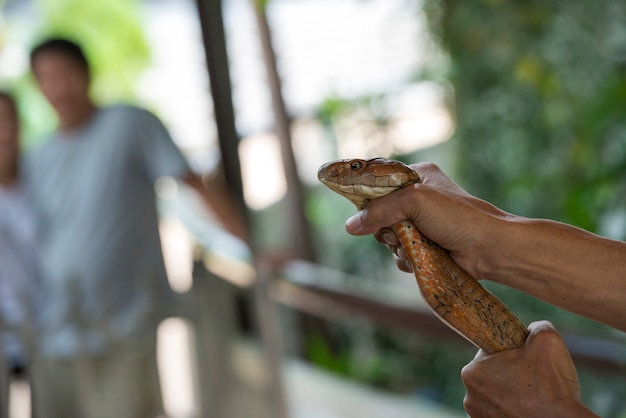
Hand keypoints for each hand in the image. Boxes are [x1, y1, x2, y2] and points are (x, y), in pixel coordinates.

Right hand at [344, 162, 510, 278]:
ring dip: (398, 245)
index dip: (368, 197)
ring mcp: (420, 224)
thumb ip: (380, 210)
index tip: (360, 209)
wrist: (489, 248)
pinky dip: (406, 258)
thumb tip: (351, 227)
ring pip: (387, 237)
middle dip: (385, 227)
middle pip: (379, 214)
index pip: (379, 183)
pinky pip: (399, 254)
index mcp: (416, 176)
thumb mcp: (415, 200)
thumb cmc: (458, 216)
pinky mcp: (424, 247)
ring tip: (417, 245)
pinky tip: (422, 257)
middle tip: (399, 231)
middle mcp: (417, 198)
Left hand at [461, 321, 597, 417]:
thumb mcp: (547, 339)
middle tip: (535, 378)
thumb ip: (535, 326)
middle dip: (513, 372)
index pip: (491, 351)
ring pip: (499, 393)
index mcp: (472, 370)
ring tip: (535, 395)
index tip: (527, 359)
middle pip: (494, 373)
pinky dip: (515, 408)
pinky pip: (503, 410)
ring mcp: (478, 415)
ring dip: (513, 392)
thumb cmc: (551, 386)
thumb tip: (532, 329)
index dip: (512, 351)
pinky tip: (531, 409)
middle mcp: (469, 395)